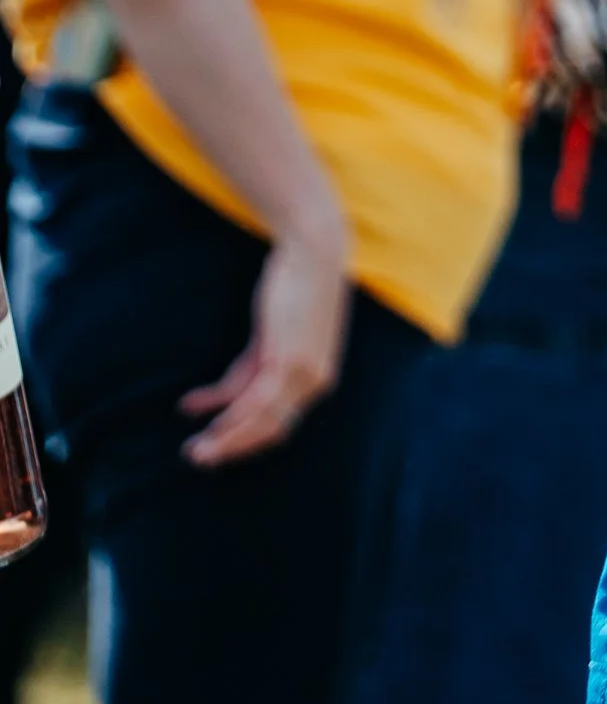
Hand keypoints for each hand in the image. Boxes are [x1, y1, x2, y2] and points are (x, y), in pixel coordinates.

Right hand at [181, 219, 348, 466]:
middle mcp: (316, 382)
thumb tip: (221, 400)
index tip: (212, 443)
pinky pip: (255, 400)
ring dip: (223, 439)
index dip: (243, 439)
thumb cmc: (293, 286)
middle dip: (230, 447)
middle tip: (195, 456)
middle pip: (269, 430)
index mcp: (317, 379)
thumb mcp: (270, 336)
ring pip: (260, 422)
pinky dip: (226, 411)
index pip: (278, 424)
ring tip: (192, 449)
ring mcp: (306, 373)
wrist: (312, 248)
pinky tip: (195, 408)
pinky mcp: (290, 359)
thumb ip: (251, 368)